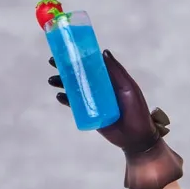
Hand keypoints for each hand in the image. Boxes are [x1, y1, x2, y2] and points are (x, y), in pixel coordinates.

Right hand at [47, 50, 170, 152]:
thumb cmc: (137, 111)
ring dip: (62, 84)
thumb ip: (117, 72)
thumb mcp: (129, 89)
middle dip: (65, 69)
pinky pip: (75, 106)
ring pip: (74, 89)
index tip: (66, 50)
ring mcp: (93, 102)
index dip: (79, 57)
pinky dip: (66, 100)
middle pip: (80, 76)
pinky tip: (60, 96)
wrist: (137, 138)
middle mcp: (100, 89)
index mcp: (110, 80)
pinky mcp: (89, 114)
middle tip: (52, 62)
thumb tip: (104, 51)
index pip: (92, 65)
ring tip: (52, 80)